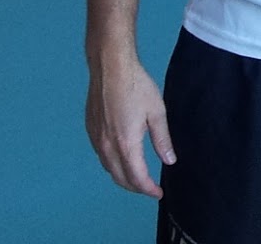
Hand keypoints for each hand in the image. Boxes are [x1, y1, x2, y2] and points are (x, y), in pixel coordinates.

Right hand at [85, 55, 175, 197]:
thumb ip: (162, 140)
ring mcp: (96, 139)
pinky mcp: (90, 130)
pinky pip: (101, 156)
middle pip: (120, 178)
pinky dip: (112, 164)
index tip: (159, 193)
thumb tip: (169, 161)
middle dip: (136, 187)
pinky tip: (122, 158)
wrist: (110, 67)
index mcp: (126, 144)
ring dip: (123, 177)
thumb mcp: (157, 112)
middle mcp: (107, 146)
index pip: (137, 177)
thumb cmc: (136, 86)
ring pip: (108, 168)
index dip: (148, 189)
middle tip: (150, 188)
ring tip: (138, 177)